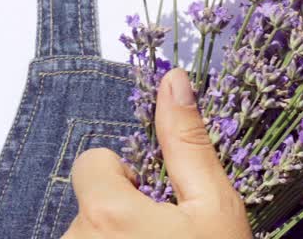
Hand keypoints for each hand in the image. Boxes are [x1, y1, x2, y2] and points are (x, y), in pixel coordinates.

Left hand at [61, 69, 251, 238]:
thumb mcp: (214, 205)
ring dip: (113, 238)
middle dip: (121, 213)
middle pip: (91, 201)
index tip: (153, 203)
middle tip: (162, 236)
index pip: (91, 163)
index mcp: (107, 211)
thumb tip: (174, 80)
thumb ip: (187, 144)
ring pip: (88, 233)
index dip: (124, 178)